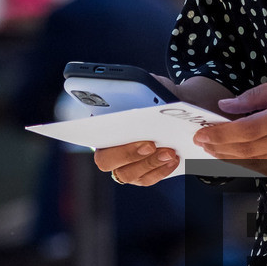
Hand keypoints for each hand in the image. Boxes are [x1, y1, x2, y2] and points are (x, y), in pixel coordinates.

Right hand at [92, 73, 225, 185]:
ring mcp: (123, 165)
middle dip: (128, 153)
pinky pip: (147, 179)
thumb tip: (133, 90)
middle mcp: (107, 149)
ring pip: (128, 174)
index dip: (97, 132)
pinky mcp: (140, 175)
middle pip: (107, 161)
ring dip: (149, 163)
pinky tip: (173, 160)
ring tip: (169, 152)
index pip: (90, 134)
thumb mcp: (148, 86)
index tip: (123, 128)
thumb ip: (135, 89)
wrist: (176, 109)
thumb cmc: (156, 97)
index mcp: (101, 125)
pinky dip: (160, 171)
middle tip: (150, 144)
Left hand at [197, 70, 266, 163]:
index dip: (219, 134)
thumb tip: (227, 107)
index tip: (201, 133)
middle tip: (202, 143)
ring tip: (215, 150)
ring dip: (233, 159)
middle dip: (220, 148)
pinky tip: (240, 157)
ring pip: (257, 163)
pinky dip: (253, 164)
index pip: (245, 131)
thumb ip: (255, 96)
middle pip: (247, 151)